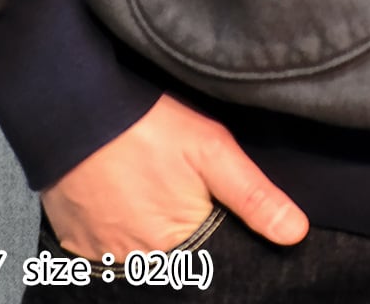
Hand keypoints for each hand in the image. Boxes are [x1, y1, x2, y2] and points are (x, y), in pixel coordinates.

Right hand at [40, 93, 309, 263]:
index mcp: (176, 248)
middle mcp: (138, 263)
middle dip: (179, 236)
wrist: (74, 107)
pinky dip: (115, 231)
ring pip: (139, 256)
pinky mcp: (74, 243)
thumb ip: (253, 195)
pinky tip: (119, 196)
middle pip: (172, 259)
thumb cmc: (145, 125)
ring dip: (146, 234)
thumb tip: (295, 233)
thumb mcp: (211, 149)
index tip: (204, 213)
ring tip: (146, 191)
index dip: (211, 240)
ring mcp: (102, 256)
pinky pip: (104, 249)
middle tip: (171, 192)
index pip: (207, 263)